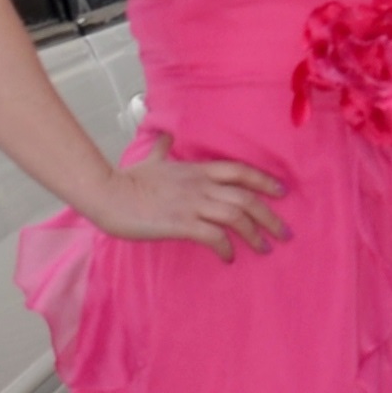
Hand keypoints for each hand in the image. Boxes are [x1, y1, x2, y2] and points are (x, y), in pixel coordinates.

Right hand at [86, 147, 288, 261]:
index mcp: (196, 169)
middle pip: (246, 198)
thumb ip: (164, 147)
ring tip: (265, 249)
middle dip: (269, 216)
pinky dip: (227, 248)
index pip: (239, 170)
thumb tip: (167, 134)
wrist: (108, 194)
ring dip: (255, 235)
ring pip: (236, 217)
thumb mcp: (152, 158)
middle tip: (283, 233)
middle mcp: (200, 185)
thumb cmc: (129, 179)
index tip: (281, 192)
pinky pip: (214, 237)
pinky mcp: (181, 224)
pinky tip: (229, 258)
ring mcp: (192, 204)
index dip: (264, 180)